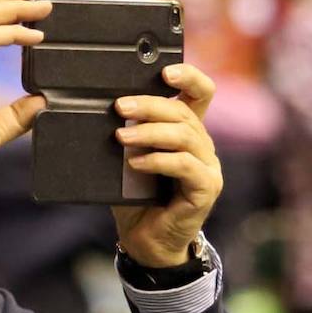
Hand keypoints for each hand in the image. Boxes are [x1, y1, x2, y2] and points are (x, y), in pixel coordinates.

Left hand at [111, 63, 222, 266]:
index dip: (189, 77)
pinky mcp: (206, 189)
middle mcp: (203, 146)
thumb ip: (127, 135)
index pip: (201, 94)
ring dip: (149, 132)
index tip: (165, 70)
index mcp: (188, 133)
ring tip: (121, 135)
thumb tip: (103, 110)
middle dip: (150, 105)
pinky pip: (184, 165)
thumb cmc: (136, 199)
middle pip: (183, 113)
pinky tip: (136, 162)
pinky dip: (158, 160)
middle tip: (120, 106)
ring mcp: (208, 168)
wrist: (146, 242)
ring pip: (184, 136)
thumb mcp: (128, 158)